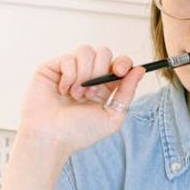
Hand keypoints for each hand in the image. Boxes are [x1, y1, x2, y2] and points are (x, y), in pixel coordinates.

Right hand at [18, 45, 146, 158]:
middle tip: (90, 93)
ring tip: (75, 95)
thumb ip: (127, 93)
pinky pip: (68, 58)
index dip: (122, 63)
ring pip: (86, 51)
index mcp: (103, 88)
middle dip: (99, 72)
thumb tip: (139, 70)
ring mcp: (69, 71)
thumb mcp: (111, 117)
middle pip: (103, 52)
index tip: (120, 71)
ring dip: (84, 75)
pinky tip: (62, 90)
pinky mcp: (52, 68)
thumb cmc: (78, 133)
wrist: (50, 137)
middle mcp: (86, 77)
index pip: (118, 63)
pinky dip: (68, 76)